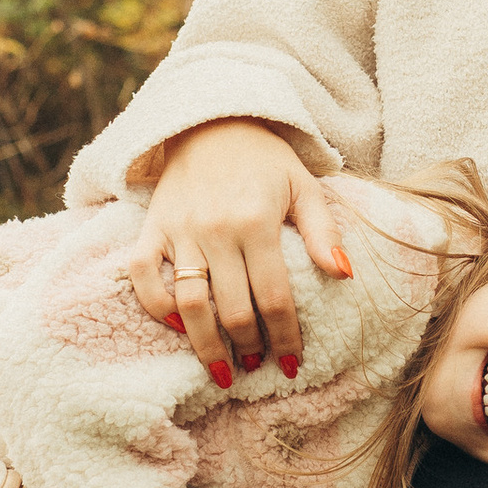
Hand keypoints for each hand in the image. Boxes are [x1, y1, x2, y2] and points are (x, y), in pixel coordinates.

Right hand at [129, 119, 352, 379]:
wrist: (213, 119)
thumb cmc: (266, 160)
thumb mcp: (304, 186)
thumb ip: (323, 232)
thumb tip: (345, 275)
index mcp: (257, 221)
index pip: (275, 297)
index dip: (285, 338)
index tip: (294, 364)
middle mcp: (216, 229)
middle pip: (233, 309)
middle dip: (249, 347)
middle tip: (258, 364)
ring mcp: (179, 229)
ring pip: (188, 303)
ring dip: (205, 344)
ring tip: (222, 368)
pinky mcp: (152, 226)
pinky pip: (142, 275)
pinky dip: (156, 306)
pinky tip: (179, 326)